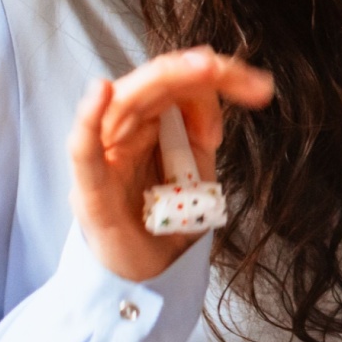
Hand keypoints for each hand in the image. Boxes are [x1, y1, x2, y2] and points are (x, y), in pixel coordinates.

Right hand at [68, 47, 273, 281]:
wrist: (152, 273)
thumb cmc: (170, 216)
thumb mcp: (198, 168)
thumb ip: (201, 131)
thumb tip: (212, 93)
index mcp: (150, 124)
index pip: (178, 82)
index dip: (216, 76)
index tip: (258, 90)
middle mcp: (123, 133)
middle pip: (154, 83)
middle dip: (197, 71)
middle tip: (227, 70)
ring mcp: (106, 158)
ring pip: (124, 102)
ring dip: (163, 80)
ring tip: (201, 68)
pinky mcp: (90, 188)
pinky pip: (83, 150)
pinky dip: (88, 120)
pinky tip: (98, 92)